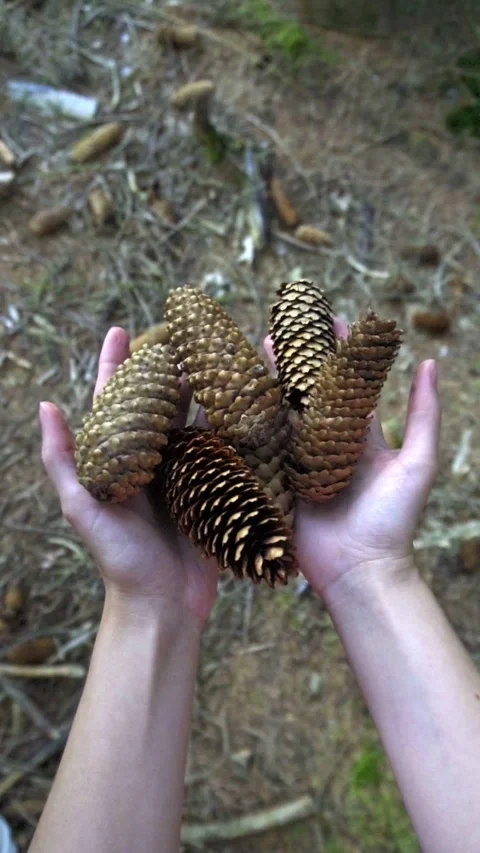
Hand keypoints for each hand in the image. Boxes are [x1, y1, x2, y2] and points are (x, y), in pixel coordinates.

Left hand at [40, 328, 217, 630]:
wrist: (162, 603)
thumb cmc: (118, 558)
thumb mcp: (84, 507)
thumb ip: (65, 459)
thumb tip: (46, 404)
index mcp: (120, 458)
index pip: (116, 401)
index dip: (117, 364)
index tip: (121, 329)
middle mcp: (153, 459)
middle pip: (162, 402)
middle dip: (170, 368)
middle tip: (185, 334)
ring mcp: (186, 471)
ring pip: (197, 419)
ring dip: (207, 389)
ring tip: (220, 358)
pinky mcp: (216, 488)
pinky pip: (225, 449)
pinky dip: (235, 425)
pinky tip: (248, 402)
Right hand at [265, 320, 440, 597]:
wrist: (361, 571)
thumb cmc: (394, 520)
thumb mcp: (417, 463)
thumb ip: (423, 414)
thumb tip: (430, 362)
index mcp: (358, 437)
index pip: (345, 384)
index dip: (339, 352)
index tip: (332, 318)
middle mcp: (325, 445)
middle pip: (307, 392)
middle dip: (297, 359)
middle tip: (285, 326)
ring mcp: (298, 461)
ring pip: (280, 412)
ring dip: (270, 380)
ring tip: (258, 348)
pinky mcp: (276, 480)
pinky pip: (260, 446)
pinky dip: (248, 419)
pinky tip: (235, 393)